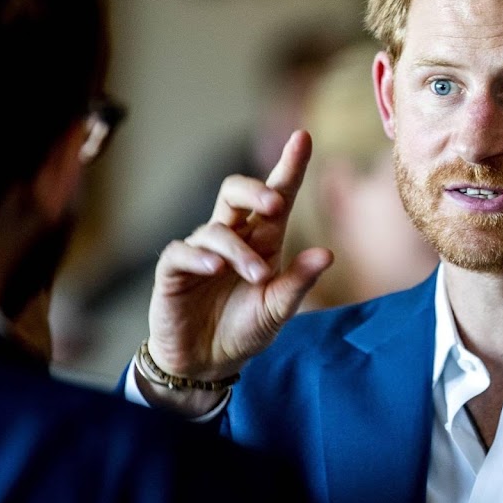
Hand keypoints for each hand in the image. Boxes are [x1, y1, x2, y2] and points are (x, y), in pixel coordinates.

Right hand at [145, 130, 332, 393]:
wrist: (206, 364)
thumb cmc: (244, 330)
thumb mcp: (278, 309)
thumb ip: (299, 282)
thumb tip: (328, 254)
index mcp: (262, 241)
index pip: (275, 196)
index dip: (288, 167)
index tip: (304, 137)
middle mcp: (232, 238)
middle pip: (235, 192)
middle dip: (254, 189)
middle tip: (275, 203)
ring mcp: (201, 252)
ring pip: (216, 229)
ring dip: (239, 251)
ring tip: (259, 276)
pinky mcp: (174, 271)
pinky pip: (182, 251)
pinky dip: (200, 257)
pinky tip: (214, 268)